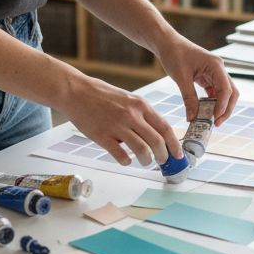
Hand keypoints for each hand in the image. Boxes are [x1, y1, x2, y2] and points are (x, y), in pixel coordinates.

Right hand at [58, 76, 181, 166]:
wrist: (76, 91)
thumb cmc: (101, 95)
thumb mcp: (128, 98)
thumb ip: (141, 114)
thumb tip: (155, 133)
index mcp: (141, 105)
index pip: (165, 127)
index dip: (174, 144)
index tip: (178, 154)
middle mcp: (132, 115)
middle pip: (157, 141)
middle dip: (164, 156)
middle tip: (162, 161)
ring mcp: (117, 126)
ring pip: (142, 150)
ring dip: (146, 160)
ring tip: (145, 162)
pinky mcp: (103, 136)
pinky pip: (121, 155)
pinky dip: (126, 161)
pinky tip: (125, 159)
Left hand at [156, 36, 238, 124]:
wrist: (167, 43)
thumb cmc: (174, 54)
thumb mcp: (181, 78)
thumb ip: (189, 98)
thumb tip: (193, 118)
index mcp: (215, 65)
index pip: (226, 89)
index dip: (222, 106)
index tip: (215, 119)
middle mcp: (219, 68)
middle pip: (230, 92)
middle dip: (225, 109)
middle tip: (216, 124)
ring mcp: (214, 72)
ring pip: (224, 93)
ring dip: (219, 107)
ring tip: (210, 120)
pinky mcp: (208, 76)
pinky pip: (214, 92)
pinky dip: (212, 102)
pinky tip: (205, 111)